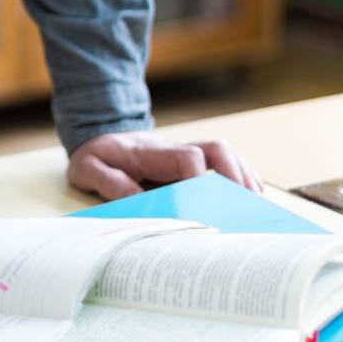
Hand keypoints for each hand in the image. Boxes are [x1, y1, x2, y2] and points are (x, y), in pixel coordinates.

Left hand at [67, 131, 261, 199]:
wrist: (97, 135)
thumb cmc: (95, 155)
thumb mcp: (87, 168)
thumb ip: (108, 181)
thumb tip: (136, 198)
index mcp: (151, 152)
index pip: (187, 158)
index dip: (201, 178)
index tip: (205, 204)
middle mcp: (174, 149)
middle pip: (217, 150)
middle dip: (235, 175)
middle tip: (246, 206)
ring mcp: (185, 153)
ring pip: (225, 154)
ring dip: (243, 176)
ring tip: (255, 205)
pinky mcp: (190, 161)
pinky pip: (223, 162)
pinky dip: (240, 175)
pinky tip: (250, 195)